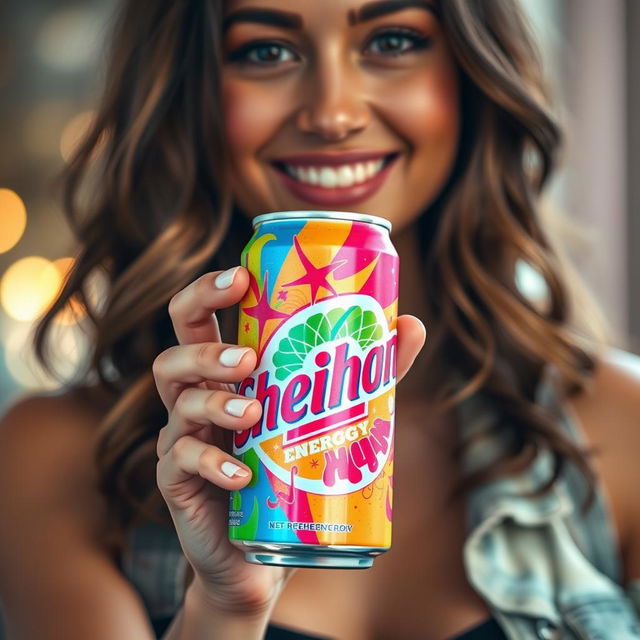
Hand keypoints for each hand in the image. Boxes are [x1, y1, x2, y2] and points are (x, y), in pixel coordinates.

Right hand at [153, 266, 424, 616]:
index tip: (241, 276)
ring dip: (214, 403)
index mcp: (226, 374)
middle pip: (173, 353)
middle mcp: (197, 399)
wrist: (266, 550)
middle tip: (246, 358)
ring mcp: (182, 440)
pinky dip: (213, 464)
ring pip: (178, 403)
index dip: (208, 291)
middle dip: (203, 344)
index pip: (199, 318)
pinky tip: (242, 475)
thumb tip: (412, 323)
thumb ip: (369, 371)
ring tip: (252, 413)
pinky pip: (183, 463)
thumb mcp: (330, 415)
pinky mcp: (179, 483)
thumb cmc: (294, 470)